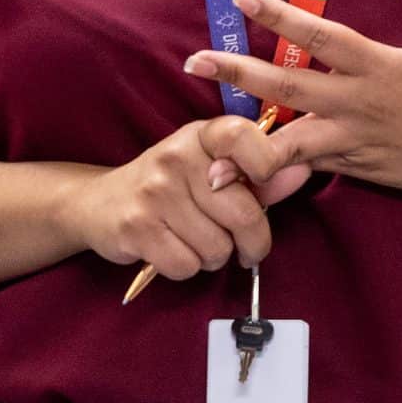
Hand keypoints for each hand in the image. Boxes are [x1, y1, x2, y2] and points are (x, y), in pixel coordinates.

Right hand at [58, 117, 273, 279]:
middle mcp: (176, 156)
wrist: (99, 203)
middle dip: (251, 241)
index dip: (266, 165)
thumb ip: (260, 175)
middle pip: (243, 214)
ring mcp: (153, 192)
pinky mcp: (135, 227)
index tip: (261, 184)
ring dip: (214, 256)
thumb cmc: (172, 186)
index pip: (244, 136)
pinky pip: (186, 266)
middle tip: (244, 245)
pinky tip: (173, 249)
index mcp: (201, 134)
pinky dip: (186, 268)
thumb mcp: (213, 168)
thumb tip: (302, 171)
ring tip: (196, 240)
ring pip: (217, 248)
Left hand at [184, 0, 401, 205]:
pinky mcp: (351, 167)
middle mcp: (357, 104)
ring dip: (244, 137)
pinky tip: (238, 169)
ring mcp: (351, 141)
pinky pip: (304, 166)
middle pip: (286, 87)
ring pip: (287, 141)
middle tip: (194, 61)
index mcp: (380, 67)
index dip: (280, 17)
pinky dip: (272, 166)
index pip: (320, 37)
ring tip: (205, 138)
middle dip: (237, 74)